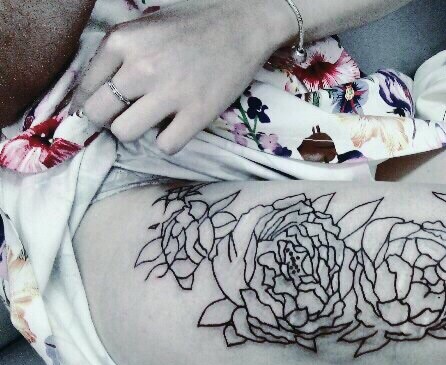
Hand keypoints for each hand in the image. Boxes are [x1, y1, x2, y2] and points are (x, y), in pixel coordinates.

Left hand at [72, 0, 292, 153]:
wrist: (245, 23)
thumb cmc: (195, 22)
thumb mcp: (146, 25)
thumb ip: (120, 53)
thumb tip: (97, 91)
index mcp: (123, 41)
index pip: (85, 87)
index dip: (88, 102)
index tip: (98, 110)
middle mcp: (141, 67)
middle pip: (99, 113)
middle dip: (108, 118)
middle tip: (125, 115)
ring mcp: (170, 92)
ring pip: (125, 133)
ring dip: (135, 131)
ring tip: (151, 120)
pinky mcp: (198, 113)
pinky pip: (165, 145)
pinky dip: (168, 141)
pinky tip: (176, 126)